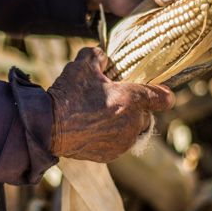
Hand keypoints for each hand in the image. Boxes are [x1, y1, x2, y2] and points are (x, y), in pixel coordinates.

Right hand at [47, 47, 174, 161]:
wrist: (47, 127)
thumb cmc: (68, 94)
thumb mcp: (83, 63)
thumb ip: (99, 55)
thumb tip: (104, 58)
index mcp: (131, 99)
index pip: (163, 98)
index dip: (163, 94)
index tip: (161, 93)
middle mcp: (132, 123)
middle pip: (146, 115)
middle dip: (135, 109)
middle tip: (115, 101)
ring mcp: (122, 142)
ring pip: (133, 131)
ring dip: (124, 124)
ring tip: (103, 115)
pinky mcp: (110, 155)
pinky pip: (118, 144)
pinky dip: (111, 137)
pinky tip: (94, 128)